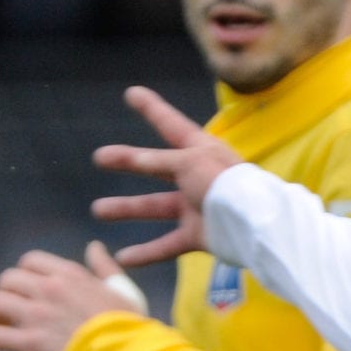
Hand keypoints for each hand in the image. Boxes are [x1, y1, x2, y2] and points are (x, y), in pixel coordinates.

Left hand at [0, 242, 147, 350]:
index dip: (23, 275)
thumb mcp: (122, 290)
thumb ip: (105, 268)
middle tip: (9, 312)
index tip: (26, 291)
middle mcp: (48, 289)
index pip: (30, 261)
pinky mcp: (29, 343)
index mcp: (69, 275)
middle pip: (8, 279)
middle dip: (5, 294)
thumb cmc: (128, 327)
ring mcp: (36, 315)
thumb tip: (95, 247)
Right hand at [90, 85, 245, 268]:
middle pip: (154, 166)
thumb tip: (135, 158)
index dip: (151, 108)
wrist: (252, 224)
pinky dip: (147, 252)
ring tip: (98, 209)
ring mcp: (196, 206)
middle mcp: (196, 176)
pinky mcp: (198, 235)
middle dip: (127, 161)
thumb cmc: (224, 183)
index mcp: (200, 150)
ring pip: (154, 207)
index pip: (170, 124)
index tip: (132, 93)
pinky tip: (123, 257)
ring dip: (126, 209)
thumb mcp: (189, 163)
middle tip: (100, 157)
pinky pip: (167, 244)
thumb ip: (159, 161)